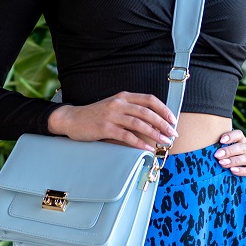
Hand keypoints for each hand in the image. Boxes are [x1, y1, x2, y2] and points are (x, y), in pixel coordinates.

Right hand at [48, 92, 177, 151]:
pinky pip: (126, 136)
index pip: (149, 99)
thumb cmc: (96, 115)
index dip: (163, 109)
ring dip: (154, 133)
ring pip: (139, 124)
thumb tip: (152, 124)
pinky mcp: (105, 128)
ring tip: (164, 142)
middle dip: (163, 123)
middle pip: (147, 112)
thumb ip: (131, 111)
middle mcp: (119, 103)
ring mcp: (112, 115)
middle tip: (173, 134)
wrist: (72, 118)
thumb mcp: (114, 107)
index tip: (173, 119)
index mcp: (123, 96)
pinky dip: (139, 143)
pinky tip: (147, 148)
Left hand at [214, 128, 245, 191]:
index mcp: (243, 145)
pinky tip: (232, 171)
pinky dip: (241, 171)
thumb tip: (203, 152)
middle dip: (229, 150)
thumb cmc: (242, 164)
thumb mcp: (234, 156)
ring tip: (222, 163)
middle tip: (217, 155)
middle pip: (242, 147)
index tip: (220, 140)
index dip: (231, 136)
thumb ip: (223, 153)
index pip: (239, 135)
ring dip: (233, 160)